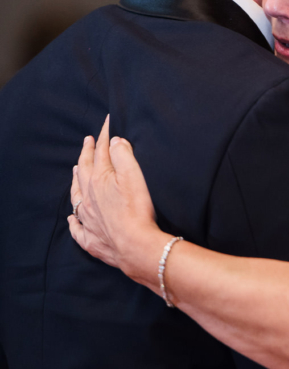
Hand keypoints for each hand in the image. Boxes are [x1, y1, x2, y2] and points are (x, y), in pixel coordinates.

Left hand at [68, 116, 167, 287]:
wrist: (135, 246)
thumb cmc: (137, 210)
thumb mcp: (134, 175)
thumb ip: (123, 155)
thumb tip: (114, 141)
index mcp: (98, 180)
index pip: (100, 152)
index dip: (104, 135)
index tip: (107, 122)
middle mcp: (88, 199)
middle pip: (84, 171)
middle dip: (86, 153)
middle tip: (87, 140)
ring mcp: (87, 220)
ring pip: (76, 196)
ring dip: (76, 181)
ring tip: (76, 170)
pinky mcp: (91, 240)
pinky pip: (76, 229)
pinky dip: (73, 222)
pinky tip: (71, 219)